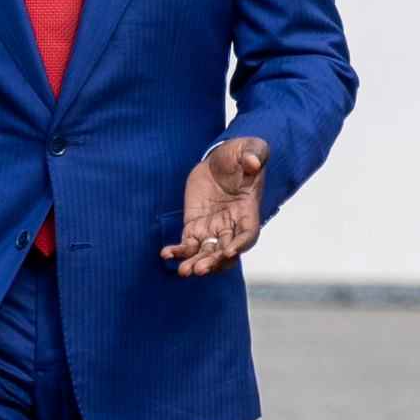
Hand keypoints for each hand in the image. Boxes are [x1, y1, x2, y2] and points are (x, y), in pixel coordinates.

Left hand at [164, 138, 268, 276]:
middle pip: (225, 251)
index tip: (229, 252)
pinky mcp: (194, 225)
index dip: (240, 245)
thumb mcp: (250, 149)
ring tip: (184, 271)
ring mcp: (213, 228)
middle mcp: (231, 225)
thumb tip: (252, 162)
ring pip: (206, 252)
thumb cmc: (239, 155)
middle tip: (200, 269)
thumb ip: (254, 155)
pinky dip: (178, 251)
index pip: (248, 234)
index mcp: (248, 210)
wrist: (220, 159)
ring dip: (196, 263)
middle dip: (214, 262)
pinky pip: (187, 243)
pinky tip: (166, 254)